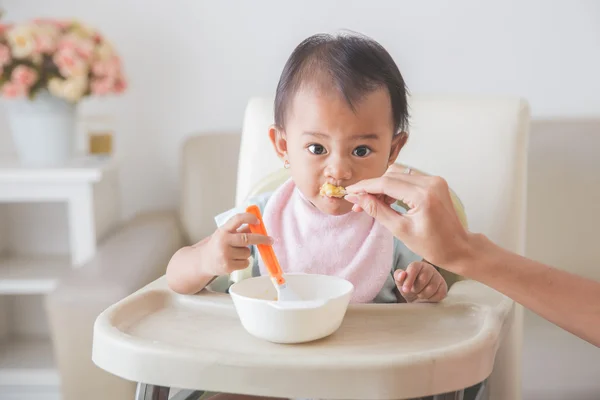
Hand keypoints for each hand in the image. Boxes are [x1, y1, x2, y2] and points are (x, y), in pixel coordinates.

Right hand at [201, 212, 273, 276]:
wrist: (203, 261)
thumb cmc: (218, 245)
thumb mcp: (226, 234)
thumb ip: (241, 230)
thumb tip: (259, 227)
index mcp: (223, 230)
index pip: (237, 219)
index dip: (249, 218)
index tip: (258, 221)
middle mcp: (223, 241)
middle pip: (247, 238)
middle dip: (261, 239)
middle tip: (270, 240)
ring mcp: (224, 254)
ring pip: (247, 252)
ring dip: (245, 253)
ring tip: (234, 254)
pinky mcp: (227, 266)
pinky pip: (245, 263)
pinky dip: (243, 262)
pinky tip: (233, 261)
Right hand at [344, 164, 471, 271]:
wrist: (459, 248)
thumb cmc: (434, 245)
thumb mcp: (400, 230)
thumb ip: (376, 210)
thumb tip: (356, 198)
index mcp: (423, 195)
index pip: (386, 183)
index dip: (364, 187)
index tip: (349, 191)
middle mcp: (430, 182)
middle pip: (391, 177)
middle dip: (371, 188)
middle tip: (357, 202)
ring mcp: (434, 180)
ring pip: (398, 176)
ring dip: (381, 187)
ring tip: (370, 204)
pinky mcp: (434, 183)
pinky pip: (407, 179)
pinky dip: (393, 188)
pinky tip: (385, 200)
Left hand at [395, 261, 447, 302]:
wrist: (417, 297)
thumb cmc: (409, 287)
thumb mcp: (400, 282)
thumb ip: (398, 276)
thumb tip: (402, 274)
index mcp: (418, 265)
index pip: (414, 268)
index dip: (409, 279)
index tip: (405, 290)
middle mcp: (429, 269)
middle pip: (423, 279)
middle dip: (416, 289)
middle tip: (414, 291)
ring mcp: (438, 277)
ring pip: (431, 288)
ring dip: (423, 295)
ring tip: (420, 294)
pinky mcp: (444, 287)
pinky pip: (439, 294)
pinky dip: (431, 298)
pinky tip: (428, 296)